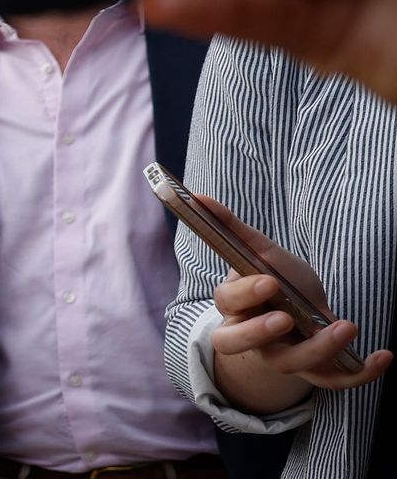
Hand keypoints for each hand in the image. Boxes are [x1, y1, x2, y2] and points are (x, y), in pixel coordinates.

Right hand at [197, 195, 391, 411]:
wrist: (302, 312)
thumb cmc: (275, 280)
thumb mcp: (258, 251)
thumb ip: (230, 227)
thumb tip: (198, 196)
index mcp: (234, 305)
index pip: (227, 302)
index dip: (246, 294)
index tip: (270, 281)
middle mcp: (250, 335)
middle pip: (235, 344)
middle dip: (258, 333)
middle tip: (284, 318)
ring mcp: (281, 356)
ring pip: (288, 364)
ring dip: (318, 349)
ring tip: (346, 326)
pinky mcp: (314, 372)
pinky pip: (332, 381)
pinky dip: (359, 374)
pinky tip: (383, 356)